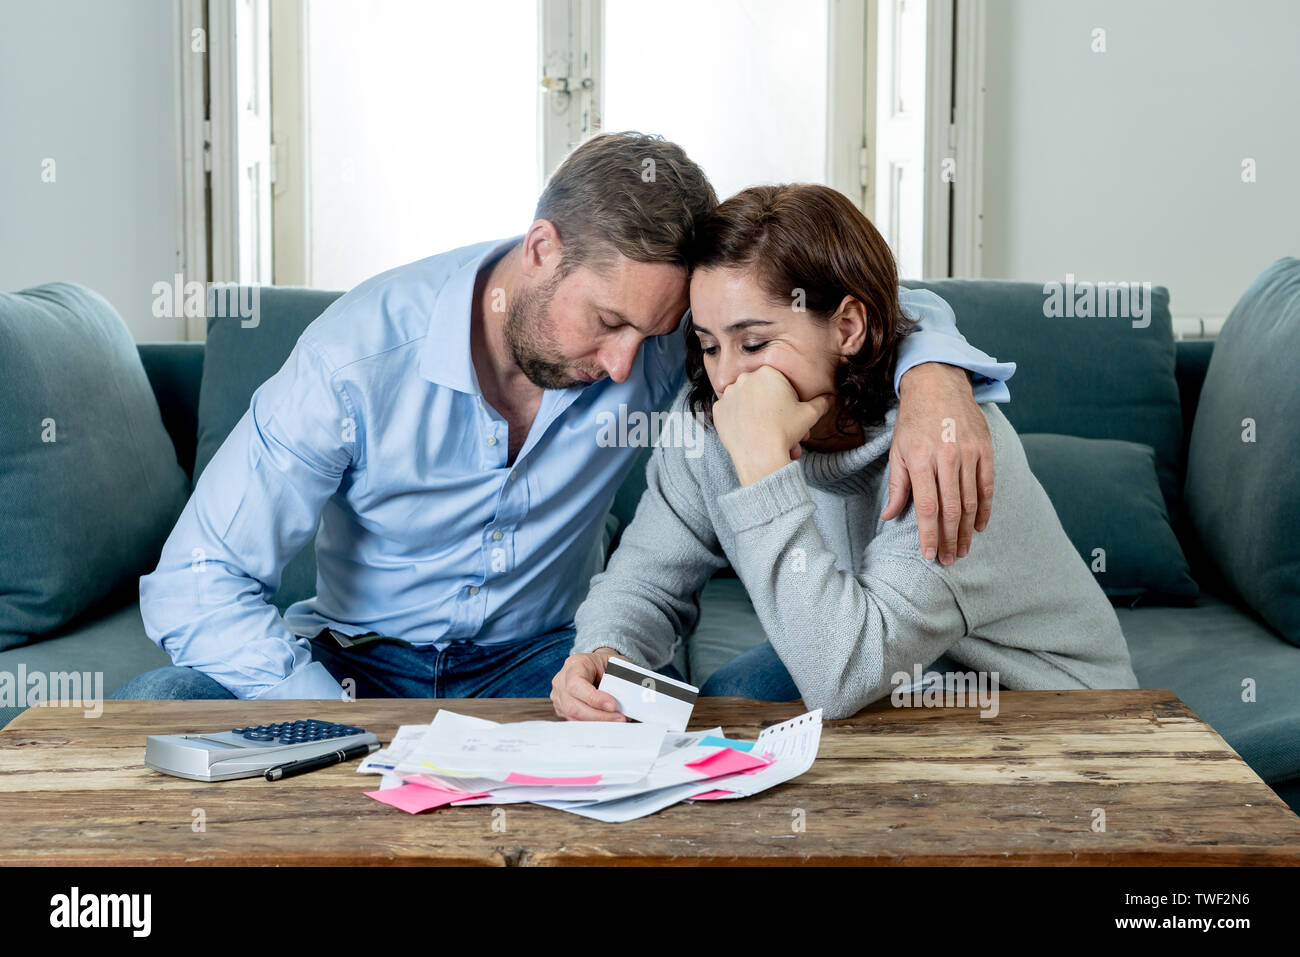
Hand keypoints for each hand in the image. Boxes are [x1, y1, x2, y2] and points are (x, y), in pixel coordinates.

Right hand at [551, 647, 629, 720]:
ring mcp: (559, 697)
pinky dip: (593, 724)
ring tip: (617, 721)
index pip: (576, 685)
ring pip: (573, 717)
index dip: (593, 698)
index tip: (613, 705)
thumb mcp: (616, 662)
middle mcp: (562, 681)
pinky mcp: (562, 709)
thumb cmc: (605, 664)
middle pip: (573, 706)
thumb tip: (632, 693)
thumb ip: (622, 675)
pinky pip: (575, 721)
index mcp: (574, 665)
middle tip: (620, 718)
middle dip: (598, 716)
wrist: (595, 666)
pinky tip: (607, 723)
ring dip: (597, 722)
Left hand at [712, 365, 832, 486]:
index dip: (788, 399)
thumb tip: (830, 397)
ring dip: (757, 415)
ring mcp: (729, 394)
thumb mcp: (810, 415)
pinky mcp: (718, 410)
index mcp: (768, 372)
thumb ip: (822, 402)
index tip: (791, 414)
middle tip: (782, 428)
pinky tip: (750, 432)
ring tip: (768, 434)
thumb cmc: (786, 431)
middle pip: (762, 393)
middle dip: (774, 411)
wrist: (760, 455)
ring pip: (747, 402)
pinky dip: (739, 421)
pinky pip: (731, 413)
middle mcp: (745, 378)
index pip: (779, 382)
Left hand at [882, 362, 993, 563]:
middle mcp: (946, 457)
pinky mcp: (985, 448)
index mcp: (921, 459)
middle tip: (948, 560)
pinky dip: (985, 508)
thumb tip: (889, 517)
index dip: (929, 534)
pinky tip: (979, 526)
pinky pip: (987, 485)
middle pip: (951, 509)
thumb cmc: (913, 421)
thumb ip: (897, 485)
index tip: (929, 554)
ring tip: (962, 550)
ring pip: (970, 501)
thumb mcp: (897, 450)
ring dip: (967, 530)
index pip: (928, 507)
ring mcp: (968, 453)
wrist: (938, 384)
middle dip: (949, 539)